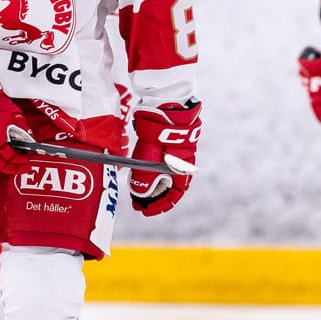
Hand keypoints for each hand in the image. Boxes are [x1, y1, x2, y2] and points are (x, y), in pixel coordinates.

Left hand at [130, 101, 200, 216]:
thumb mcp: (149, 163)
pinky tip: (142, 171)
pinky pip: (162, 163)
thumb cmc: (160, 136)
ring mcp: (178, 153)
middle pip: (168, 187)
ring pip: (165, 175)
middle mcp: (183, 165)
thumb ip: (144, 182)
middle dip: (153, 197)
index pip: (173, 197)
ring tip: (137, 189)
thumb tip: (140, 195)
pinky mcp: (171, 143)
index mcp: (182, 172)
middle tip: (138, 202)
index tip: (145, 211)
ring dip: (152, 184)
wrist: (165, 108)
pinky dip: (152, 171)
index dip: (158, 206)